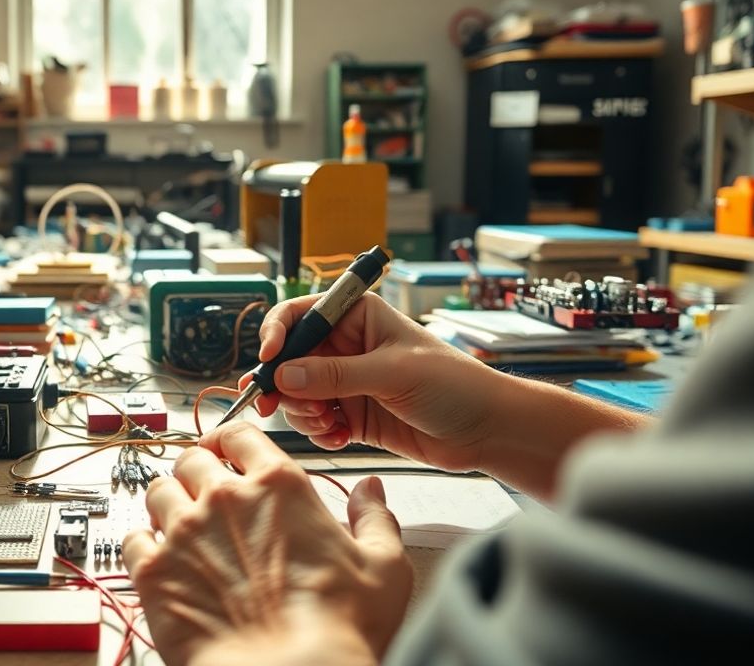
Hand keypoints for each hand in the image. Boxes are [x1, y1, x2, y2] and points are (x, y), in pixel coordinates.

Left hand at [124, 423, 411, 665]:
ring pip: (157, 492)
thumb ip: (375, 519)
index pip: (240, 435)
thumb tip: (371, 491)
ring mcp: (183, 532)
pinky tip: (159, 559)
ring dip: (168, 503)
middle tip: (204, 492)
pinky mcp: (152, 571)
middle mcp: (224, 499)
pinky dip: (142, 545)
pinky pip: (132, 540)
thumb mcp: (383, 568)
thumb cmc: (337, 629)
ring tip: (180, 525)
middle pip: (191, 459)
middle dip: (196, 471)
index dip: (231, 440)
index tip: (227, 450)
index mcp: (278, 486)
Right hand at [246, 292, 499, 472]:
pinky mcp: (351, 416)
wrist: (486, 429)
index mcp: (356, 317)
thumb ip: (336, 375)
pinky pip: (315, 423)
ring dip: (303, 413)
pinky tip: (341, 438)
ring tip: (329, 425)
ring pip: (297, 395)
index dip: (276, 336)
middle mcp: (346, 347)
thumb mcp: (393, 373)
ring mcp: (346, 383)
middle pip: (289, 360)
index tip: (266, 362)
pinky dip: (319, 433)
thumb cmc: (454, 384)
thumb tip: (285, 376)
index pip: (299, 316)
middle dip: (281, 385)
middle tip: (273, 406)